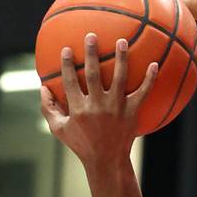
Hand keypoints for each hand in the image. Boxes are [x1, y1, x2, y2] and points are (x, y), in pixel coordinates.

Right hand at [39, 33, 156, 167]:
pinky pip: (143, 93)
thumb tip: (42, 86)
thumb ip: (48, 108)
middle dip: (92, 53)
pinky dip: (149, 79)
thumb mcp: (60, 129)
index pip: (70, 81)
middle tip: (92, 36)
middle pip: (93, 74)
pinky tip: (154, 64)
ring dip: (121, 58)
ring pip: (119, 78)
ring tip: (122, 41)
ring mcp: (116, 108)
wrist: (107, 160)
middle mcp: (97, 106)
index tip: (68, 49)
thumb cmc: (81, 144)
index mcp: (79, 109)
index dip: (68, 64)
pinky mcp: (132, 112)